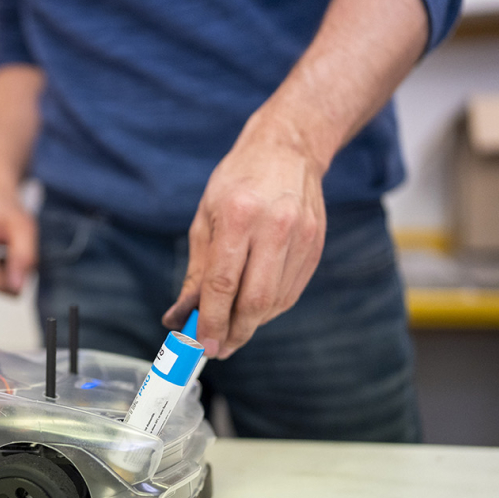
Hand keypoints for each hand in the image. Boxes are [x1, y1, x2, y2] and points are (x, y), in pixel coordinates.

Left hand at [163, 114, 326, 358]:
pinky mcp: (316, 246)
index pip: (223, 284)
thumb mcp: (205, 218)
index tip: (202, 344)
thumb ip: (197, 271)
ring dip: (251, 325)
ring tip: (232, 330)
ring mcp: (302, 237)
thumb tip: (182, 316)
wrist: (287, 148)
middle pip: (255, 301)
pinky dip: (269, 309)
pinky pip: (290, 292)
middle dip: (234, 333)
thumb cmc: (237, 182)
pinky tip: (254, 310)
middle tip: (218, 348)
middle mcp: (274, 228)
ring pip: (275, 302)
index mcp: (238, 217)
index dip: (211, 321)